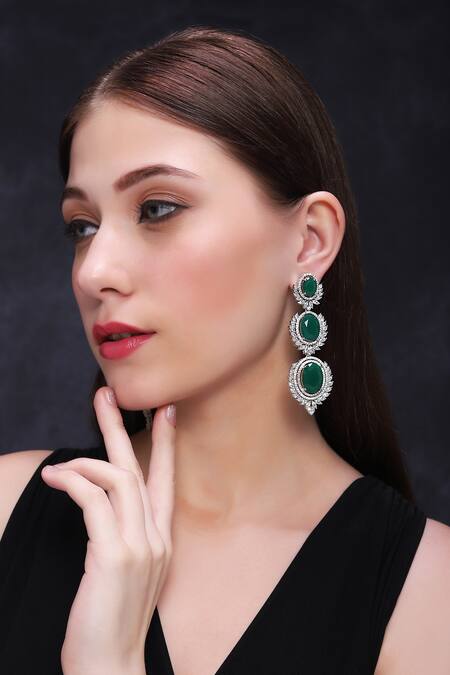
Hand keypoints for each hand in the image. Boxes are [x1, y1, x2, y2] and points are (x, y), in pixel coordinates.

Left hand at [41, 387, 175, 673]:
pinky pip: (94, 502)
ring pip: (117, 478)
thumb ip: (120, 536)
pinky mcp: (114, 556)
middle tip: (107, 394)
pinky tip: (56, 479)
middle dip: (122, 426)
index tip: (163, 410)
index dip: (165, 442)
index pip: (165, 479)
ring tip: (59, 465)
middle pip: (140, 467)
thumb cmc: (110, 620)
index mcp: (160, 539)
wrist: (110, 667)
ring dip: (85, 460)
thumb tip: (98, 505)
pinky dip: (74, 483)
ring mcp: (139, 546)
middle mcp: (155, 537)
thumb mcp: (125, 573)